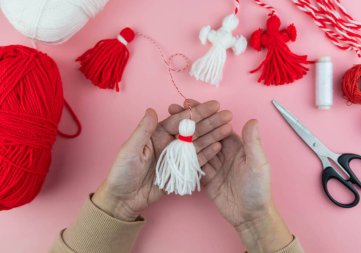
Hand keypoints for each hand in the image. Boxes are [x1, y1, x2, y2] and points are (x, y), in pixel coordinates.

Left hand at [93, 100, 232, 220]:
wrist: (124, 198)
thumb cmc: (123, 171)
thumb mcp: (131, 149)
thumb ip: (143, 130)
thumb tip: (151, 110)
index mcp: (157, 134)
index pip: (180, 120)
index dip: (196, 112)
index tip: (212, 105)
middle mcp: (169, 143)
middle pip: (193, 130)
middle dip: (210, 122)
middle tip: (227, 114)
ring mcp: (176, 157)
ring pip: (198, 143)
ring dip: (213, 135)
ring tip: (228, 128)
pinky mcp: (181, 171)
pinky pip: (196, 160)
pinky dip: (208, 154)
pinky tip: (219, 146)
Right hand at [170, 103, 292, 251]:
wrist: (250, 216)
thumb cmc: (258, 188)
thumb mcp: (257, 164)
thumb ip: (253, 142)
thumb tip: (252, 120)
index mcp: (235, 144)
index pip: (217, 124)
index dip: (203, 113)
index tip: (189, 103)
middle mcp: (223, 151)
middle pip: (204, 133)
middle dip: (190, 122)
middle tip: (173, 110)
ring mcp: (213, 164)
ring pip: (196, 147)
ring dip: (183, 136)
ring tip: (168, 126)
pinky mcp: (206, 177)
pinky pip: (194, 164)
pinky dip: (184, 157)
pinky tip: (171, 148)